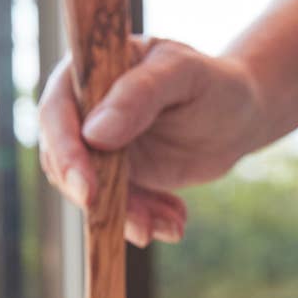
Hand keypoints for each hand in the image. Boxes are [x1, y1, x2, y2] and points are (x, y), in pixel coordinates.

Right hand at [38, 36, 266, 245]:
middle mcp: (85, 112)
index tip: (87, 188)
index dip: (66, 151)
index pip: (57, 111)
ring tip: (171, 224)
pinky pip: (117, 209)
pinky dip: (146, 222)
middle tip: (137, 224)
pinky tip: (176, 222)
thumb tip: (94, 134)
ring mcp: (100, 149)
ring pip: (90, 192)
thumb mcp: (183, 74)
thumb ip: (141, 94)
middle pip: (63, 161)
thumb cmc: (213, 81)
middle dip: (96, 198)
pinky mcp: (119, 179)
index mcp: (89, 73)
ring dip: (128, 216)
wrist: (239, 117)